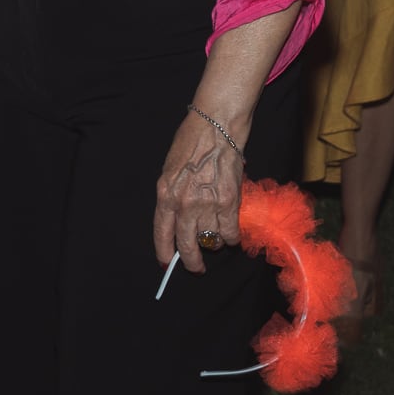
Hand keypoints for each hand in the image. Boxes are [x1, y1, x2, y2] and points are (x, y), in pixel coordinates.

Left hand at [153, 107, 244, 273]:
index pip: (161, 232)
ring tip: (215, 237)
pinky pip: (231, 234)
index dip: (164, 252)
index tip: (166, 264)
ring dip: (214, 243)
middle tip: (196, 267)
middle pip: (187, 245)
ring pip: (211, 241)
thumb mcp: (170, 171)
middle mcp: (184, 203)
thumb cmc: (190, 144)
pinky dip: (232, 237)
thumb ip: (172, 197)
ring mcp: (207, 205)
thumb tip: (177, 223)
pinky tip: (231, 232)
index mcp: (165, 194)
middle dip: (192, 261)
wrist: (215, 128)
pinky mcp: (230, 204)